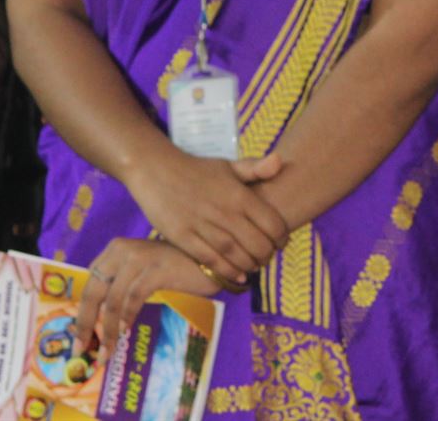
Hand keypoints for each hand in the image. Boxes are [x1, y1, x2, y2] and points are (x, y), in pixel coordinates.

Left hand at [74, 238, 217, 359]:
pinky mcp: (157, 269)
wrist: (207, 259)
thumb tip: (97, 320)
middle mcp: (122, 250)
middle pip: (94, 291)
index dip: (82, 311)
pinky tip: (125, 331)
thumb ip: (120, 286)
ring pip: (113, 300)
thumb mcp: (140, 271)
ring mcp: (140, 258)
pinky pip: (134, 297)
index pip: (89, 283)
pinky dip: (127, 317)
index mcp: (115, 249)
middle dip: (85, 324)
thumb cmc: (174, 268)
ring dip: (108, 330)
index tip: (79, 336)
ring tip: (106, 351)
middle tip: (81, 349)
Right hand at [126, 147, 286, 287]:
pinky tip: (236, 275)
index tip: (281, 242)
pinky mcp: (184, 237)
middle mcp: (224, 211)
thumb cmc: (196, 169)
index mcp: (239, 194)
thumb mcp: (227, 165)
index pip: (272, 223)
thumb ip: (255, 168)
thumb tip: (279, 162)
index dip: (282, 237)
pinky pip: (210, 260)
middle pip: (257, 244)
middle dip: (267, 255)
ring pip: (235, 255)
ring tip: (253, 267)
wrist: (156, 169)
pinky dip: (226, 271)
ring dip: (249, 265)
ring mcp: (203, 225)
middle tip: (267, 258)